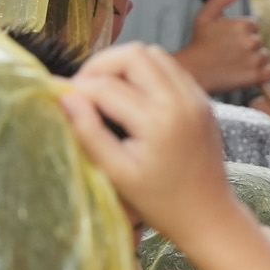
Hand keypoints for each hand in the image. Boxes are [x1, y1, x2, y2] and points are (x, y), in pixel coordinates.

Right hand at [60, 44, 269, 269]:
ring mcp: (196, 96)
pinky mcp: (203, 99)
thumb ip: (89, 133)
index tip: (60, 97)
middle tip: (83, 90)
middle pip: (133, 54)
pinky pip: (171, 68)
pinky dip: (147, 72)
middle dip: (101, 66)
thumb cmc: (160, 203)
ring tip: (105, 91)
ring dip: (125, 65)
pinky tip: (133, 96)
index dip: (77, 88)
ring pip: (154, 54)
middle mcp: (180, 99)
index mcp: (157, 120)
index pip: (106, 86)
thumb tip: (64, 98)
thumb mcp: (117, 173)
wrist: (209, 214)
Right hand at [171, 0, 269, 92]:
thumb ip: (220, 0)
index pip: (253, 27)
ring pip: (265, 56)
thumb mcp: (205, 17)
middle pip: (258, 41)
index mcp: (243, 25)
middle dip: (247, 46)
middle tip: (230, 54)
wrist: (193, 71)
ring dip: (255, 59)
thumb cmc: (198, 44)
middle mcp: (251, 41)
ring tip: (237, 64)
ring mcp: (254, 59)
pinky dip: (264, 72)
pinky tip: (250, 72)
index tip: (229, 42)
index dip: (241, 34)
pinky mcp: (256, 76)